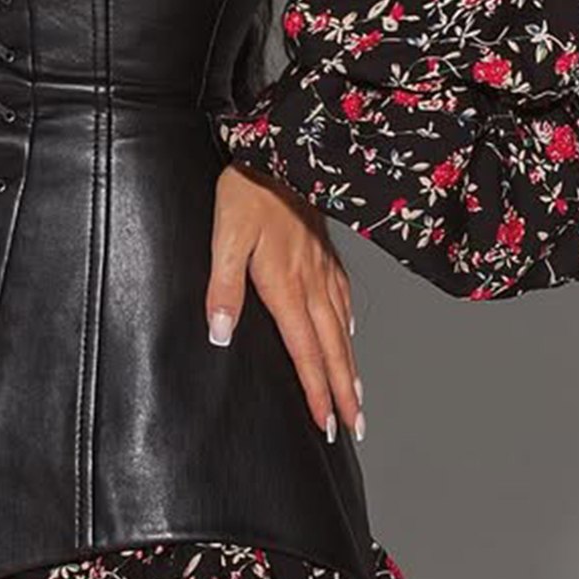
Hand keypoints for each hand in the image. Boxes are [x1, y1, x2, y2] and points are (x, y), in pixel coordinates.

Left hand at [206, 161, 365, 444]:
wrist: (281, 150)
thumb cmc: (247, 191)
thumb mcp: (225, 237)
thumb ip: (223, 287)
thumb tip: (221, 335)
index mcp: (286, 285)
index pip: (304, 350)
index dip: (315, 390)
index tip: (326, 424)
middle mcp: (312, 282)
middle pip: (331, 348)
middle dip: (342, 392)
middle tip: (354, 427)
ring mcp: (323, 268)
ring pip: (341, 329)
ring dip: (350, 367)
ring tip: (357, 399)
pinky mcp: (326, 253)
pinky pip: (343, 298)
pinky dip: (348, 325)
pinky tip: (348, 335)